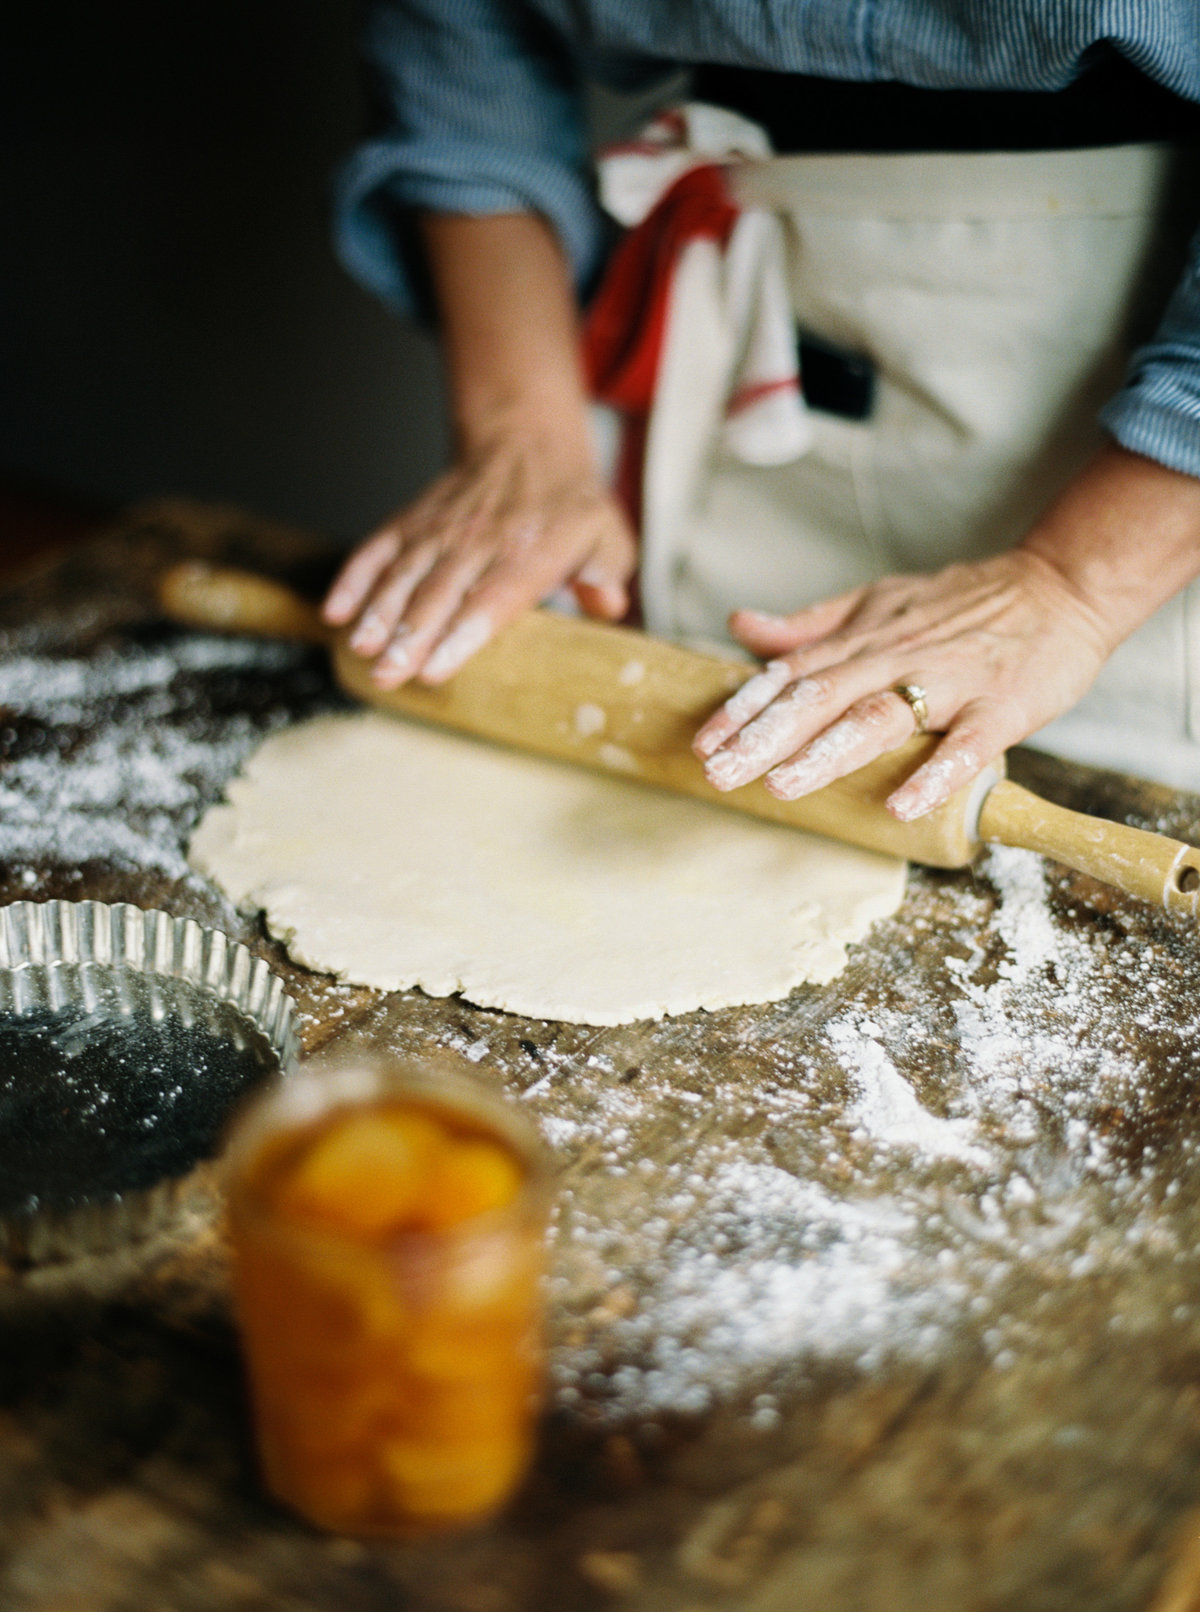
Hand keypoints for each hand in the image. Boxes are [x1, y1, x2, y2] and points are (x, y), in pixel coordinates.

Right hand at [322, 429, 635, 686]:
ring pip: (404, 575)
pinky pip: (377, 549)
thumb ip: (607, 574)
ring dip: (379, 613)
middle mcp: (479, 540)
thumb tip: (606, 602)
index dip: (463, 634)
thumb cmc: (568, 508)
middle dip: (411, 637)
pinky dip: (354, 578)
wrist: (525, 442)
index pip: (493, 598)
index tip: (437, 667)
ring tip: (362, 650)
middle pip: (440, 594)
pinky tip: (336, 611)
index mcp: (529, 551)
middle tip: (390, 675)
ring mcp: (439, 530)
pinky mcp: (411, 522)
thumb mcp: (608, 536)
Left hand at [691, 549, 1113, 820]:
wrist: (1061, 587)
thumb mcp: (878, 602)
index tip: (702, 743)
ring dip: (828, 752)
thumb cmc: (963, 604)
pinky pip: (965, 745)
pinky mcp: (1001, 707)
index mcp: (863, 641)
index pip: (791, 675)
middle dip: (764, 737)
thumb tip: (741, 626)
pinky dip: (934, 773)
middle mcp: (895, 657)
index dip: (744, 709)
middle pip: (820, 697)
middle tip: (718, 773)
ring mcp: (950, 682)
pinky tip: (902, 806)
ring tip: (782, 786)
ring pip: (879, 716)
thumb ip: (810, 626)